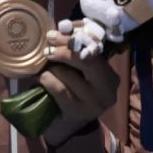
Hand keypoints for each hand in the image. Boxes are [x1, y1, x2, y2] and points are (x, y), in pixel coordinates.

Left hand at [39, 23, 118, 145]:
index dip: (74, 38)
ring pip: (67, 73)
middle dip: (63, 50)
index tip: (56, 33)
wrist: (70, 124)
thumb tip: (63, 28)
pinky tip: (42, 79)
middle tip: (47, 46)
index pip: (94, 49)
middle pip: (85, 60)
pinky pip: (58, 88)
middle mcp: (108, 87)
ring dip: (51, 68)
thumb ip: (76, 51)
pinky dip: (47, 80)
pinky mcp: (79, 111)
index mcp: (110, 73)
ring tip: (44, 67)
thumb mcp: (79, 71)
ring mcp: (96, 102)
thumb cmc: (74, 90)